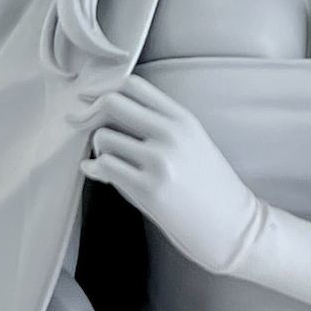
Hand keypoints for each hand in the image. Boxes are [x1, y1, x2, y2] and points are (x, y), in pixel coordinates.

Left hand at [69, 72, 264, 275]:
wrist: (231, 225)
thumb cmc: (209, 185)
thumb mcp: (192, 142)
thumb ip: (157, 125)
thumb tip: (109, 116)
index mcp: (182, 118)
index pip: (134, 84)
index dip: (105, 88)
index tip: (90, 97)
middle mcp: (171, 134)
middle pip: (112, 102)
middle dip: (89, 111)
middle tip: (79, 122)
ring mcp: (159, 161)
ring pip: (103, 136)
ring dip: (98, 147)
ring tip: (107, 158)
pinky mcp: (148, 189)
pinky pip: (104, 166)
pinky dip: (94, 167)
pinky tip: (95, 171)